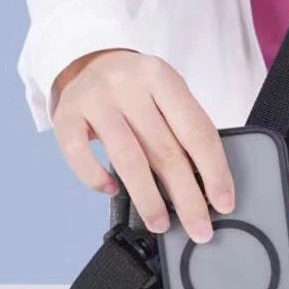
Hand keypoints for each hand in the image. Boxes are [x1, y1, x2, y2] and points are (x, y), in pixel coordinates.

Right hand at [52, 49, 233, 242]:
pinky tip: (113, 192)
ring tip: (161, 224)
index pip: (197, 132)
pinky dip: (98, 179)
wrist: (90, 61)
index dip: (214, 172)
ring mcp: (94, 98)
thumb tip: (207, 186)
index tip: (223, 203)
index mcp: (162, 77)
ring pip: (128, 160)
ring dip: (148, 199)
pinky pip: (81, 156)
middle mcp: (128, 84)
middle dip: (187, 198)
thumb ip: (184, 130)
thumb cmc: (139, 89)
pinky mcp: (65, 115)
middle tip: (200, 228)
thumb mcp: (167, 95)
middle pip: (165, 151)